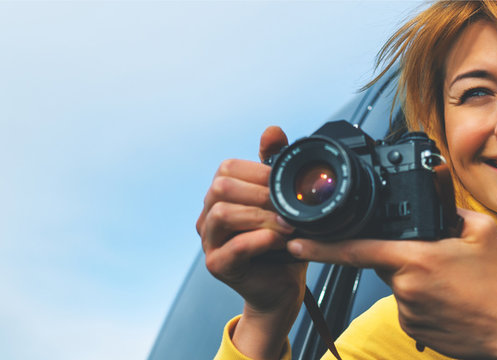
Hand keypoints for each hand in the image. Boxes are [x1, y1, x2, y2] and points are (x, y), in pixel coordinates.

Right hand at [196, 126, 305, 358]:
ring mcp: (209, 241)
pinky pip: (233, 247)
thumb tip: (272, 130)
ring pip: (222, 214)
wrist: (283, 286)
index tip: (285, 183)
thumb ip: (274, 166)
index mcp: (220, 195)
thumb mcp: (282, 200)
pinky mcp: (217, 265)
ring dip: (260, 216)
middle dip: (259, 193)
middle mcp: (208, 215)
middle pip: (220, 188)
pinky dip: (259, 240)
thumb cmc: (283, 241)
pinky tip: (279, 239)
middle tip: (288, 206)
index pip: (227, 169)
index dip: (257, 172)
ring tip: (288, 225)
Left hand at [286, 209, 496, 359]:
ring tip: (450, 283)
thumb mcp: (480, 232)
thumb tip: (433, 186)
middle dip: (401, 256)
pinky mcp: (412, 329)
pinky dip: (421, 299)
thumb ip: (447, 207)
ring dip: (414, 279)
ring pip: (397, 285)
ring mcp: (407, 311)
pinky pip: (406, 306)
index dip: (321, 246)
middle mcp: (405, 286)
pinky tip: (446, 300)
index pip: (355, 249)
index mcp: (415, 258)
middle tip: (438, 262)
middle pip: (384, 262)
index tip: (295, 242)